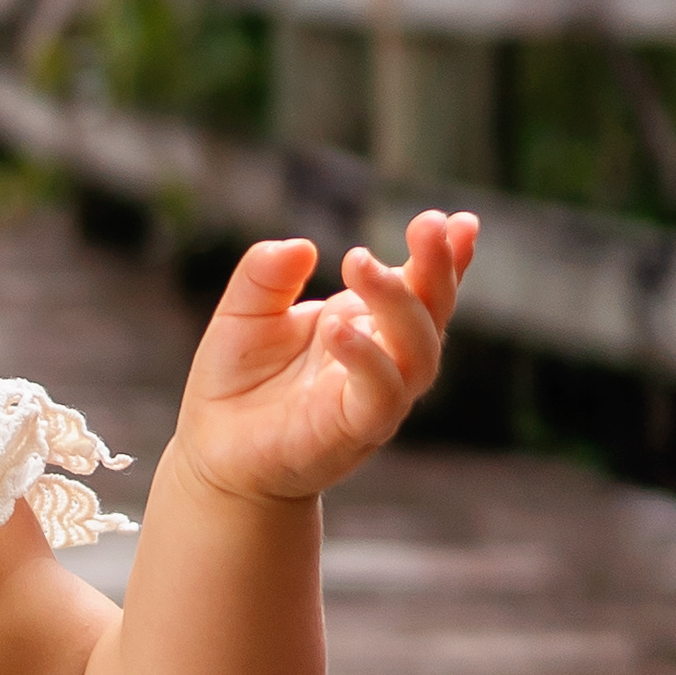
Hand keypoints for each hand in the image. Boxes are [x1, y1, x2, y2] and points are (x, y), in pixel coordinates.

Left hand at [170, 212, 478, 507]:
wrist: (214, 452)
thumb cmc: (236, 381)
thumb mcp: (242, 313)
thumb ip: (266, 275)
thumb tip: (301, 246)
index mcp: (365, 322)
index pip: (419, 286)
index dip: (445, 257)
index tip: (460, 221)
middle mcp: (383, 358)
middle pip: (431, 313)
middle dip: (437, 268)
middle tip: (428, 224)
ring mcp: (376, 397)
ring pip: (418, 353)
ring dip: (398, 305)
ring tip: (361, 262)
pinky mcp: (354, 431)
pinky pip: (380, 396)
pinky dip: (368, 360)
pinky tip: (339, 328)